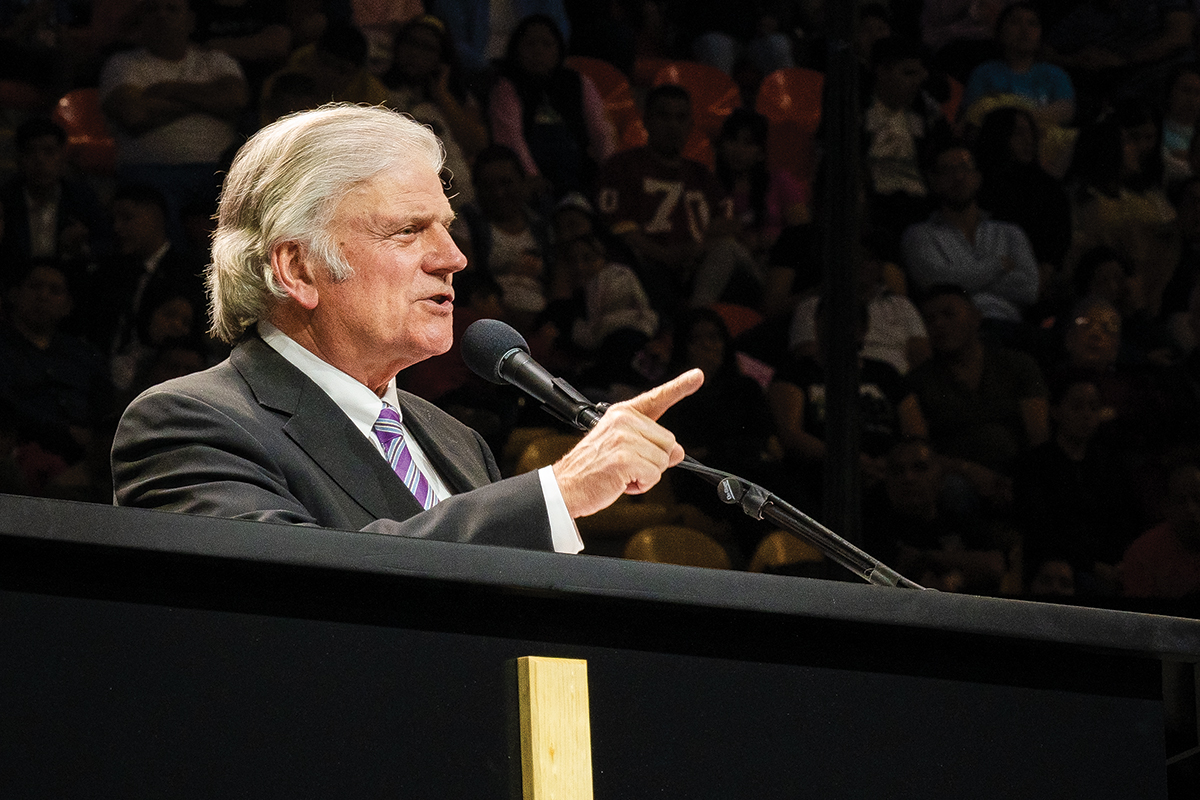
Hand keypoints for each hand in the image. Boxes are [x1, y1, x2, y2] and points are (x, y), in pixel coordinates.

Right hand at [553, 369, 703, 516]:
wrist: (564, 487)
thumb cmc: (591, 468)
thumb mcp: (623, 449)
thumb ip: (651, 444)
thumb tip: (678, 453)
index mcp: (622, 413)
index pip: (656, 398)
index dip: (680, 387)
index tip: (697, 376)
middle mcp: (623, 420)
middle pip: (668, 442)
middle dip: (654, 461)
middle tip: (627, 466)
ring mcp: (624, 438)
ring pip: (663, 461)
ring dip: (647, 475)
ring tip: (621, 474)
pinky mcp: (625, 459)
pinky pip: (654, 475)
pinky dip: (641, 485)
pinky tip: (621, 482)